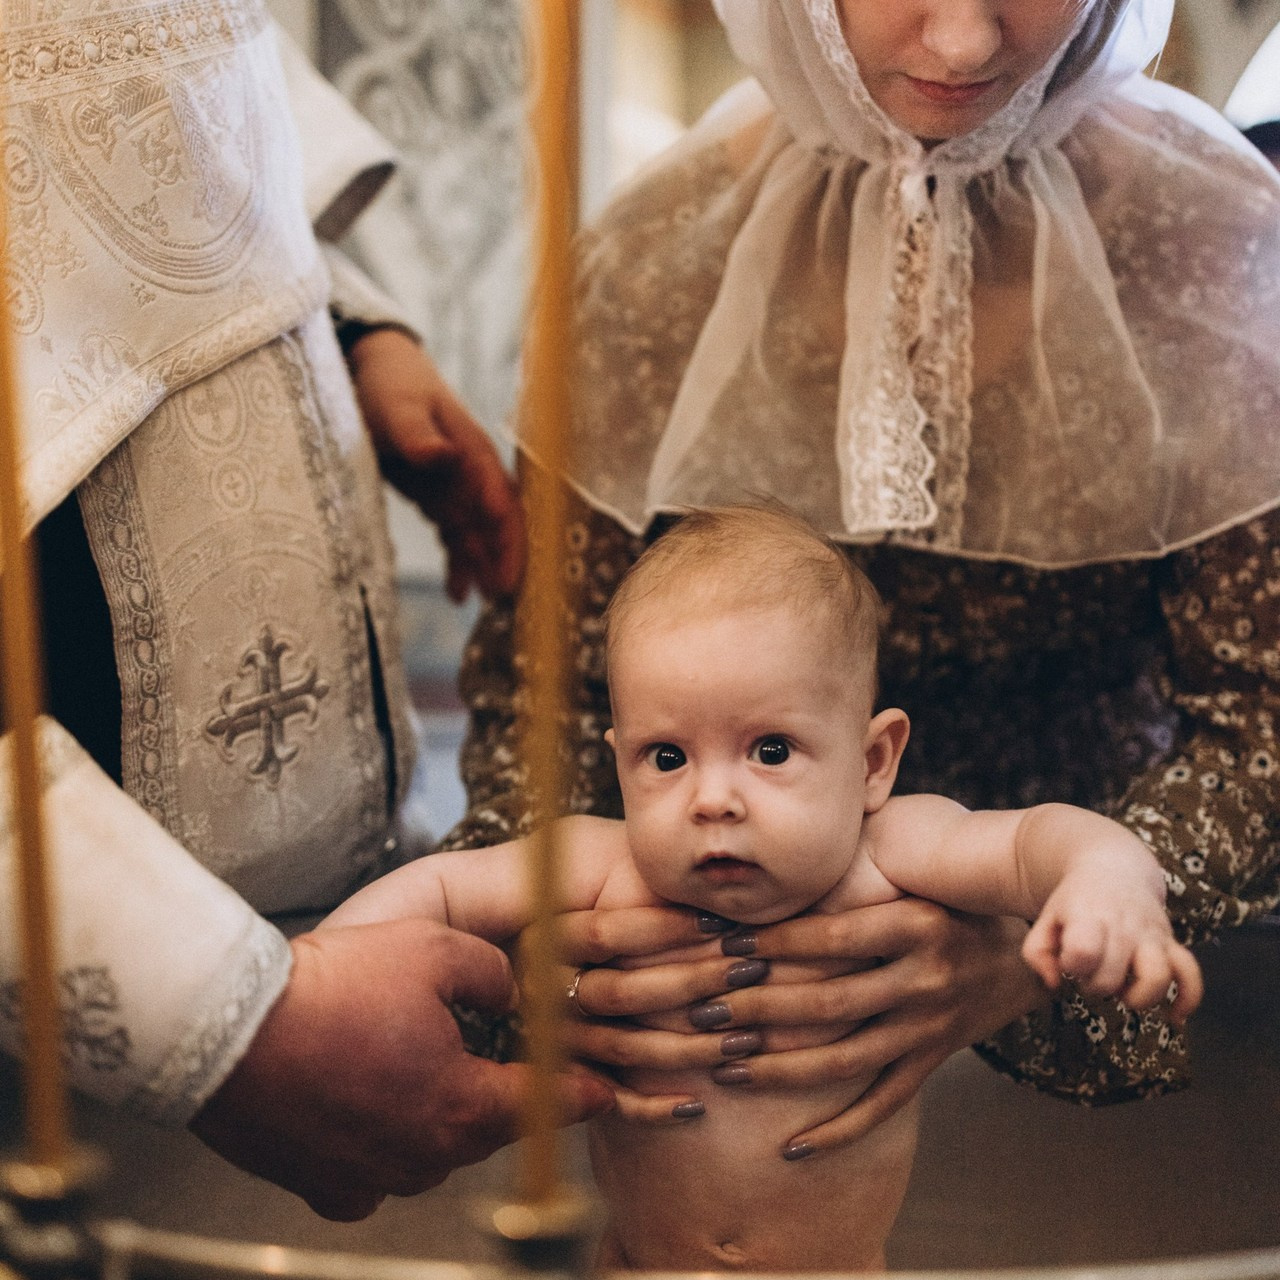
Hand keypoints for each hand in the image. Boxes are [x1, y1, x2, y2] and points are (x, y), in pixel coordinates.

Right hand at [190, 919, 613, 1220]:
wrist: (230, 1029)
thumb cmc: (335, 987)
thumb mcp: (438, 949)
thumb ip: (493, 974)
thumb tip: (509, 993)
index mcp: (461, 1105)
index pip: (543, 1104)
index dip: (579, 1093)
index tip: (602, 1091)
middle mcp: (422, 1156)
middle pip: (484, 1126)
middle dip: (495, 1089)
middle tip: (490, 1052)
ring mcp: (370, 1178)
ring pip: (429, 1147)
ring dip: (434, 1110)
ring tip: (414, 1059)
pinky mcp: (322, 1184)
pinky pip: (374, 1166)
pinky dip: (381, 1135)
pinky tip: (367, 1095)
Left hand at [346, 327, 524, 601]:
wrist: (373, 368)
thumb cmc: (390, 383)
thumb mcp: (399, 406)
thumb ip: (418, 434)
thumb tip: (443, 456)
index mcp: (473, 452)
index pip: (500, 501)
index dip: (509, 539)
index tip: (511, 574)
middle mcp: (472, 475)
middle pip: (498, 525)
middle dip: (505, 562)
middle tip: (506, 602)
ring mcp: (457, 488)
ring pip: (479, 536)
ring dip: (486, 569)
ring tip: (488, 608)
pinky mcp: (439, 498)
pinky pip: (455, 537)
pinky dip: (459, 564)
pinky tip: (458, 595)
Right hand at [535, 906, 765, 1122]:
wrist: (529, 950)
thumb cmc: (598, 902)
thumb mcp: (605, 882)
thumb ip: (644, 886)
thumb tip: (716, 885)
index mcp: (549, 935)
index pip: (607, 931)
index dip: (667, 927)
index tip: (725, 923)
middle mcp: (543, 987)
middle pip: (620, 992)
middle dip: (693, 982)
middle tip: (752, 970)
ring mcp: (554, 1035)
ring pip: (622, 1047)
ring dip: (689, 1048)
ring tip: (747, 1037)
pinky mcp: (565, 1077)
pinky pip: (606, 1100)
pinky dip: (649, 1107)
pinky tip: (696, 1105)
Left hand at [556, 900, 1044, 1154]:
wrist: (1029, 946)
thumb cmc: (950, 893)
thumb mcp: (915, 867)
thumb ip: (855, 861)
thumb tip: (780, 847)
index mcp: (917, 923)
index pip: (832, 937)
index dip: (773, 943)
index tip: (719, 947)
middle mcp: (926, 979)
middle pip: (829, 1003)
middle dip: (758, 1009)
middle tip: (700, 1012)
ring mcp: (930, 1028)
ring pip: (845, 1060)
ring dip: (780, 1068)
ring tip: (724, 1068)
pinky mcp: (932, 1062)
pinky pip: (881, 1104)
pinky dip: (838, 1130)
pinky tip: (790, 1148)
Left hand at [1023, 870, 1202, 1022]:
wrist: (1112, 869)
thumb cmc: (1074, 902)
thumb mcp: (1046, 919)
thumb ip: (1037, 954)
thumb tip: (1054, 984)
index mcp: (1088, 917)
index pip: (1083, 951)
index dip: (1073, 965)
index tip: (1068, 960)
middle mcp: (1123, 926)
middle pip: (1111, 977)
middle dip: (1094, 987)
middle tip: (1088, 972)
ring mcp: (1150, 935)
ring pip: (1157, 978)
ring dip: (1137, 997)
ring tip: (1123, 991)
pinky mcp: (1171, 943)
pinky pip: (1191, 974)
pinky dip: (1188, 999)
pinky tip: (1175, 1016)